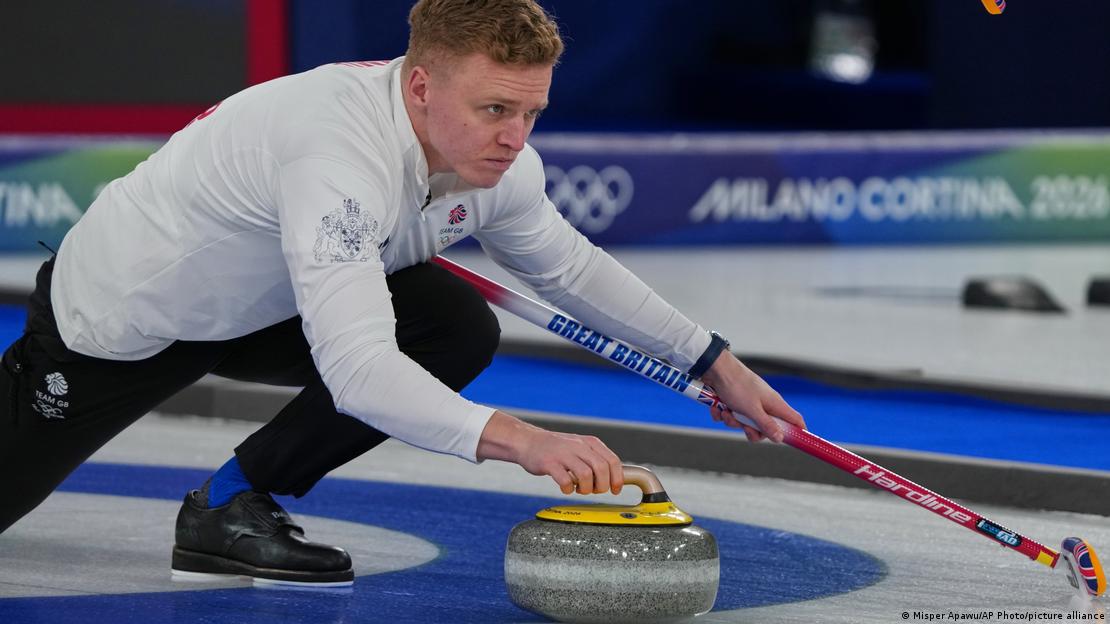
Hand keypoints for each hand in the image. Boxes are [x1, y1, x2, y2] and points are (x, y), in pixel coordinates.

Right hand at [476, 411, 623, 494]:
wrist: (527, 441)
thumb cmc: (555, 449)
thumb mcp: (579, 447)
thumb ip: (595, 459)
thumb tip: (614, 477)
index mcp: (589, 442)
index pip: (612, 460)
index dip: (617, 478)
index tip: (616, 490)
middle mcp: (579, 446)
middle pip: (602, 468)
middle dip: (602, 486)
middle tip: (594, 491)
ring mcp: (564, 454)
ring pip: (586, 475)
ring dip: (586, 488)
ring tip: (579, 489)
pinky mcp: (549, 463)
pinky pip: (565, 480)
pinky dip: (569, 489)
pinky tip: (566, 488)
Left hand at [702, 352, 804, 442]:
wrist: (715, 369)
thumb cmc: (737, 386)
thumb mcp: (752, 410)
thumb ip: (766, 425)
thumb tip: (780, 438)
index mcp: (774, 404)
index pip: (795, 419)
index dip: (798, 431)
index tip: (797, 443)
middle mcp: (764, 403)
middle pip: (765, 428)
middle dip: (751, 431)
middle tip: (744, 425)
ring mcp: (749, 402)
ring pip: (745, 423)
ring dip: (733, 421)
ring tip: (726, 411)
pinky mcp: (734, 401)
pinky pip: (731, 416)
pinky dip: (723, 414)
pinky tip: (718, 407)